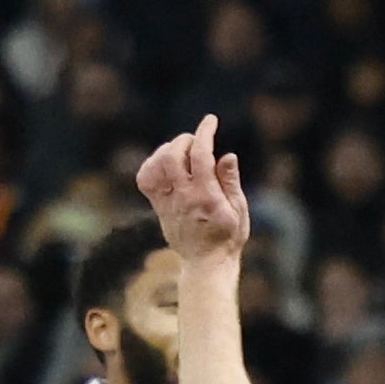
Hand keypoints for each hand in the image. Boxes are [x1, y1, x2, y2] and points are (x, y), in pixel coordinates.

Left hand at [134, 116, 252, 265]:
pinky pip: (146, 177)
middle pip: (173, 155)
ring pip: (158, 163)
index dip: (205, 133)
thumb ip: (231, 181)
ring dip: (169, 149)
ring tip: (183, 151)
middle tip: (197, 140)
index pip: (201, 155)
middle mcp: (183, 197)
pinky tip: (166, 163)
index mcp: (207, 197)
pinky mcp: (157, 205)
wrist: (206, 263)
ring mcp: (167, 201)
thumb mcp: (239, 210)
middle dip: (185, 140)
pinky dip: (153, 164)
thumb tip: (227, 155)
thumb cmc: (228, 237)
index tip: (211, 120)